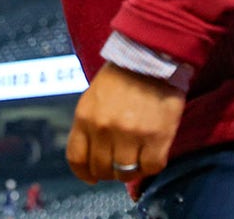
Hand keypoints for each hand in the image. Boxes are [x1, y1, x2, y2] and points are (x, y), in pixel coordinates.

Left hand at [66, 62, 185, 185]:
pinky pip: (151, 167)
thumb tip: (92, 155)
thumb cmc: (122, 77)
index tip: (91, 177)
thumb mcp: (93, 98)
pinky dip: (151, 165)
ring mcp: (130, 133)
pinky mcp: (156, 136)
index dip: (84, 173)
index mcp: (84, 117)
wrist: (150, 58)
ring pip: (125, 172)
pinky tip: (151, 154)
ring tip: (135, 160)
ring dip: (130, 171)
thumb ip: (90, 125)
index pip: (77, 158)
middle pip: (101, 169)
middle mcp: (104, 128)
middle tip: (117, 165)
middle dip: (108, 172)